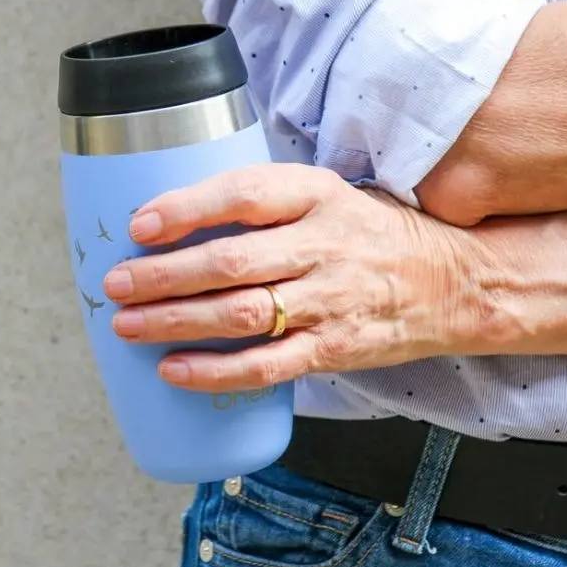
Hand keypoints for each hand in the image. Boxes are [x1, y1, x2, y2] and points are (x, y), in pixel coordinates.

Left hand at [103, 164, 476, 391]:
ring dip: (177, 322)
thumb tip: (181, 215)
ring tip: (128, 325)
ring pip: (241, 314)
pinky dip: (216, 372)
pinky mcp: (333, 349)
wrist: (450, 282)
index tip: (139, 225)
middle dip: (164, 276)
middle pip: (231, 262)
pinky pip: (267, 366)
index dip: (187, 209)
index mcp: (317, 196)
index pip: (244, 194)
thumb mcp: (328, 195)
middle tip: (117, 284)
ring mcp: (329, 302)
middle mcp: (322, 246)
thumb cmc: (373, 235)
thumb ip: (267, 202)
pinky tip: (174, 370)